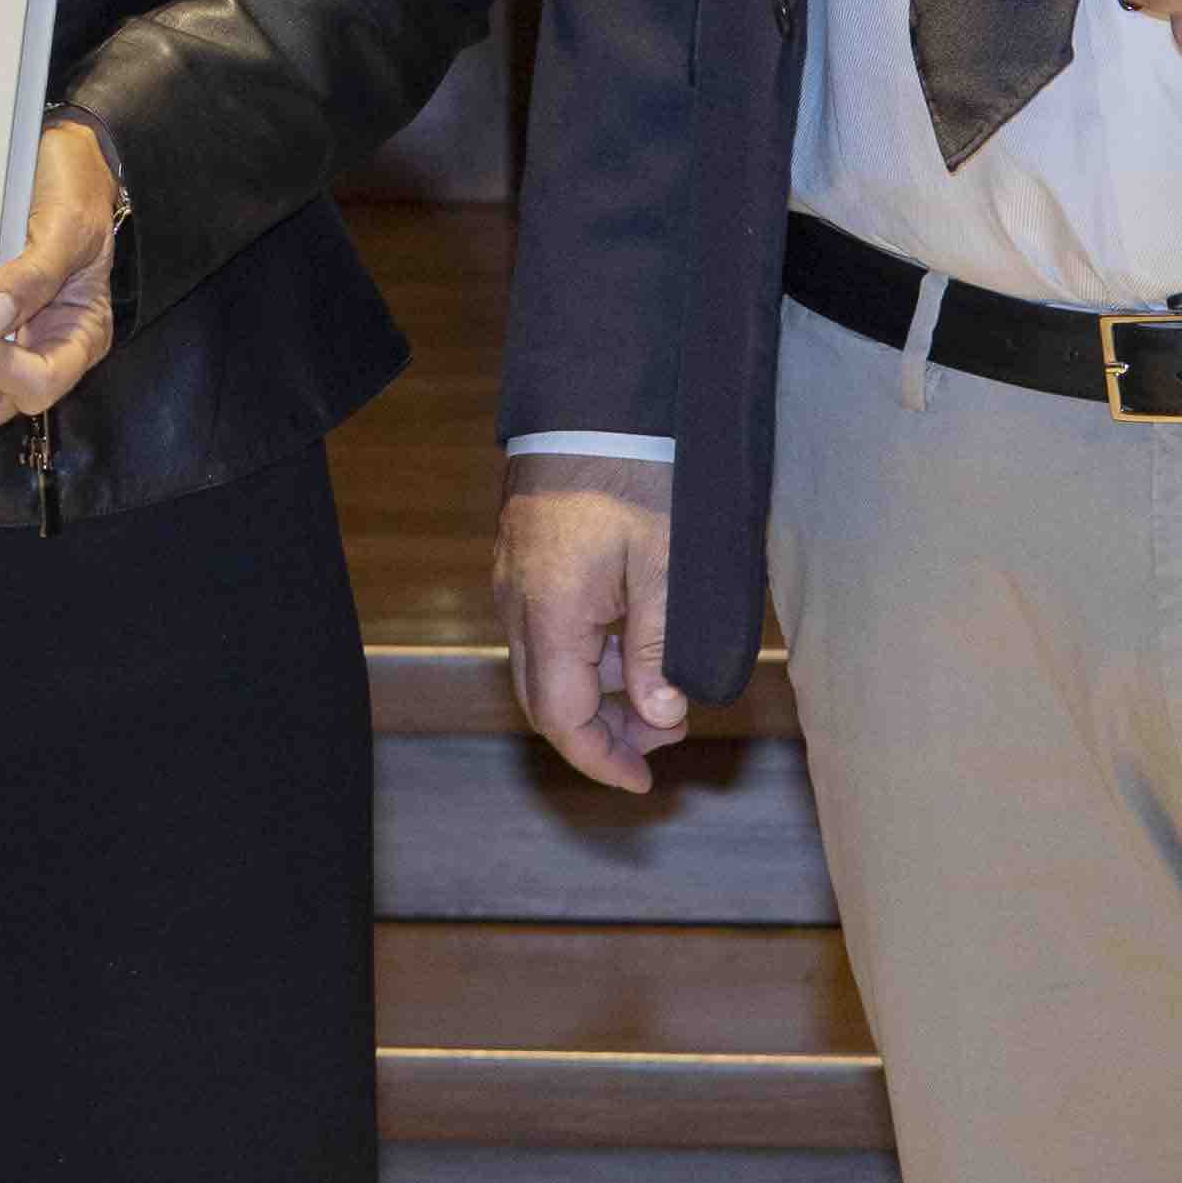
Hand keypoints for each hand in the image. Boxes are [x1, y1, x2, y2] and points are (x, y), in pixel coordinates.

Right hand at [497, 454, 686, 792]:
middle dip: (604, 732)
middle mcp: (519, 603)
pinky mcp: (524, 559)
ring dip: (599, 693)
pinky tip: (632, 642)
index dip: (603, 760)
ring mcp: (516, 580)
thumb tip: (660, 715)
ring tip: (661, 687)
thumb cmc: (634, 472)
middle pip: (547, 700)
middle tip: (666, 732)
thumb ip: (657, 646)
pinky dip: (587, 655)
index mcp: (550, 613)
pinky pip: (546, 630)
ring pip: (546, 666)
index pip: (563, 718)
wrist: (596, 400)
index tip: (644, 783)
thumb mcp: (663, 564)